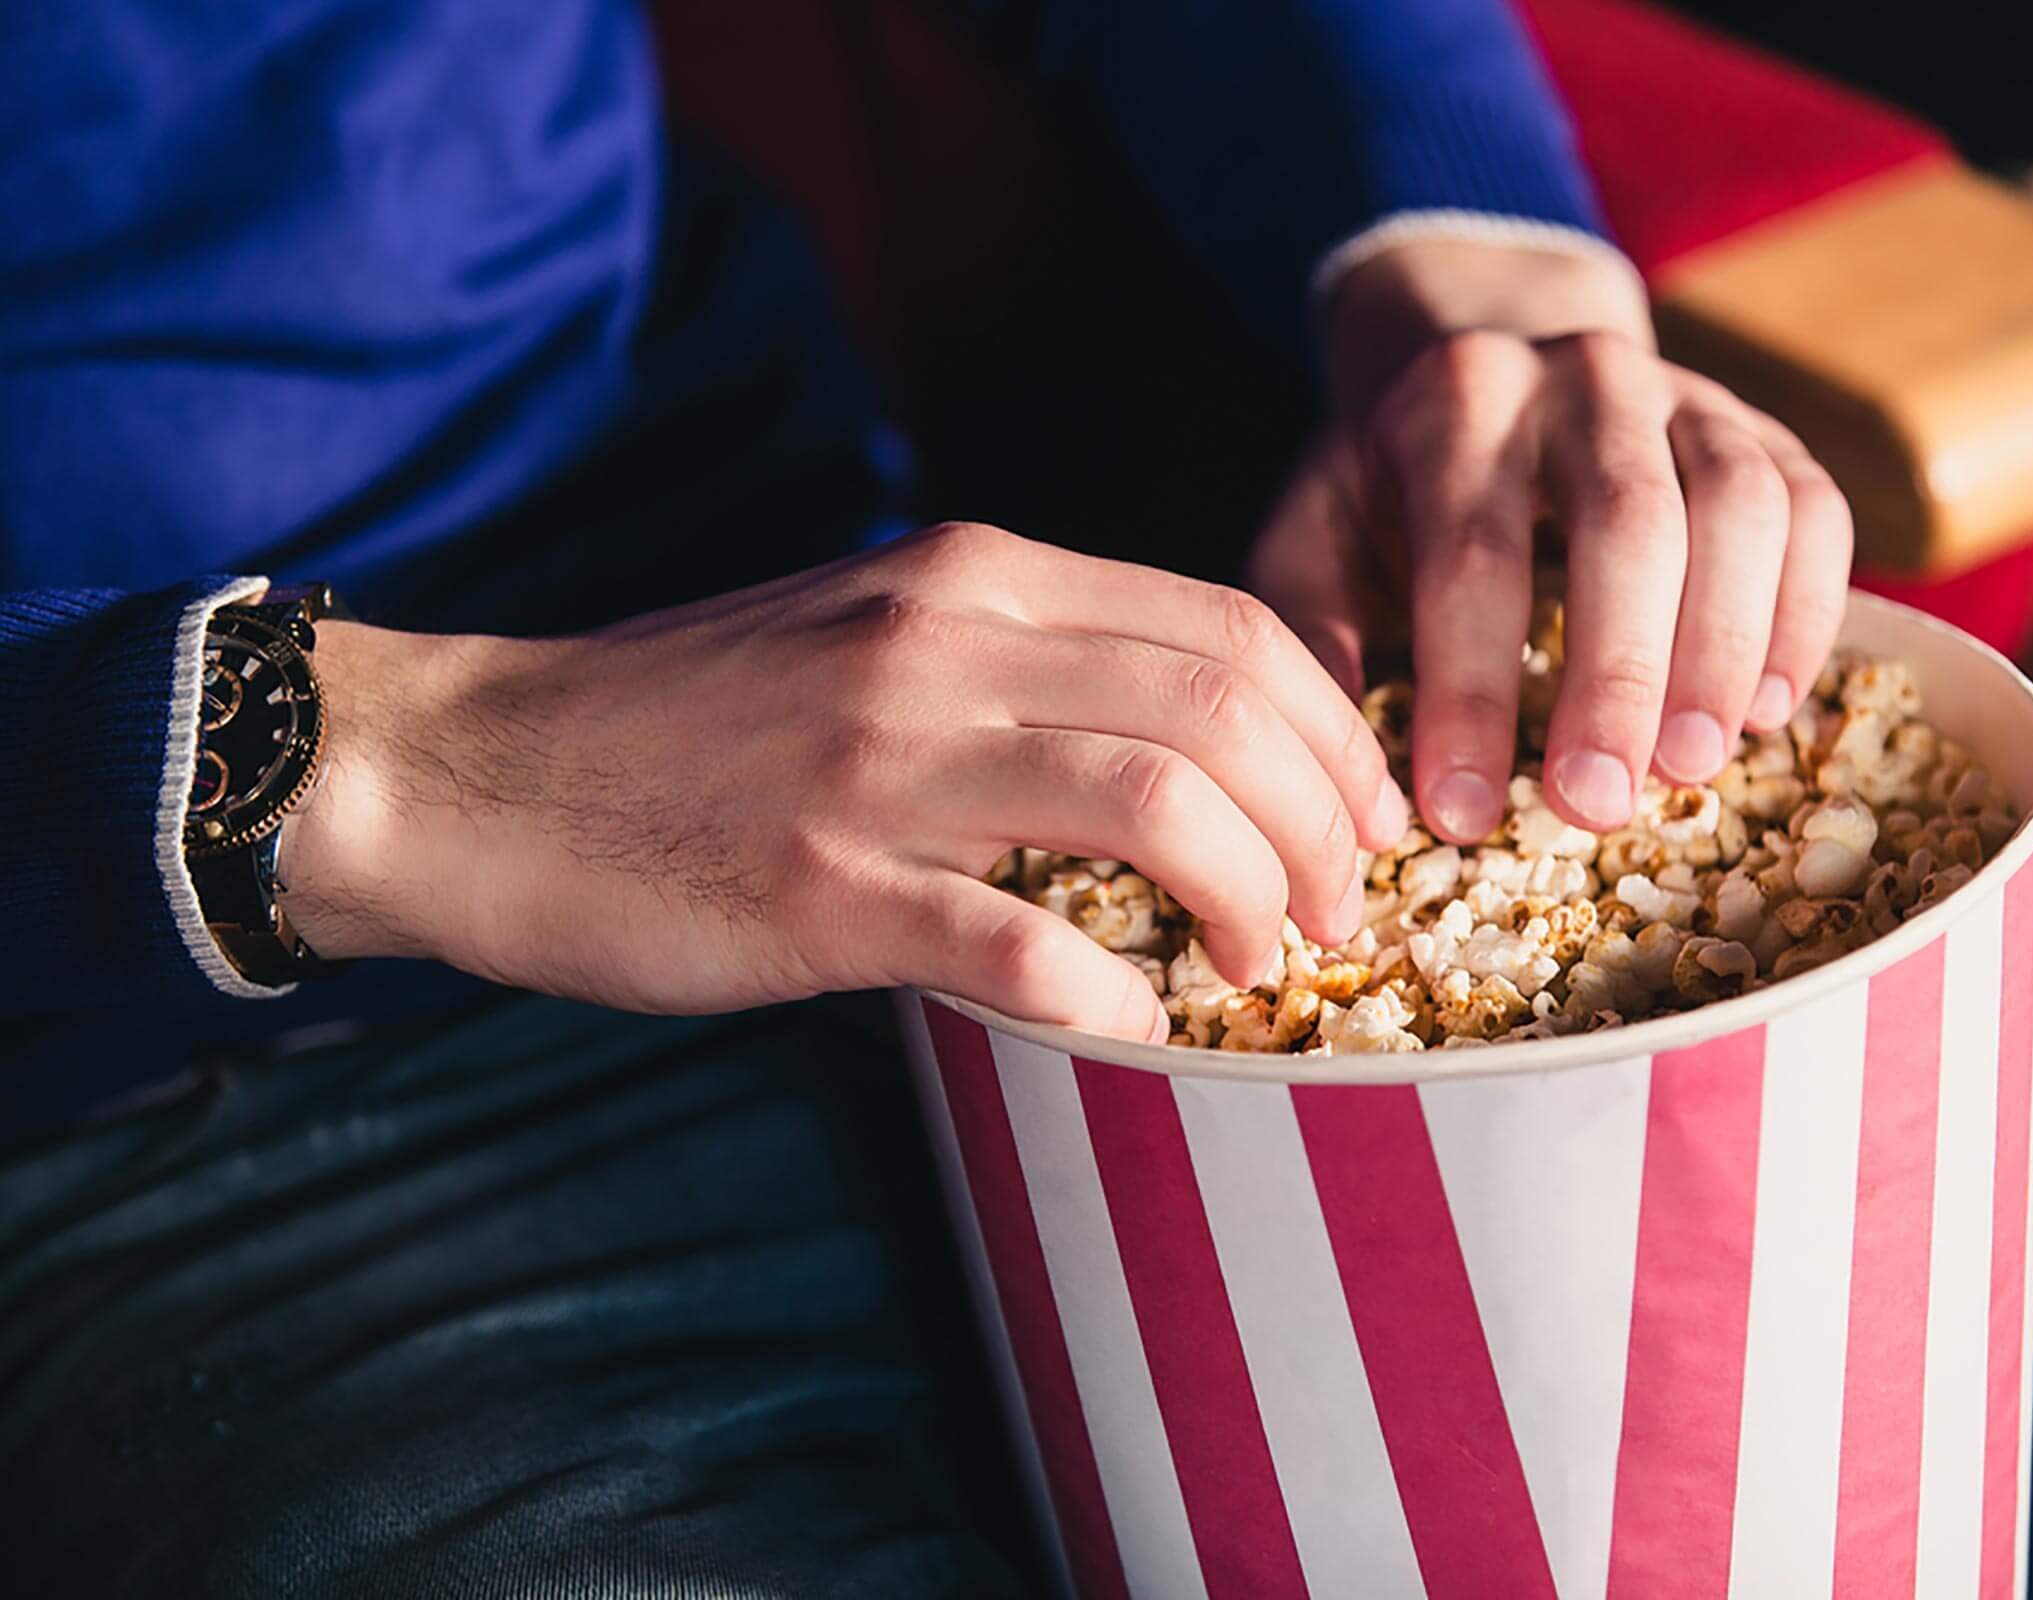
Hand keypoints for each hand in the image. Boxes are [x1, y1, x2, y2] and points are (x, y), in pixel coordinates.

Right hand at [276, 523, 1409, 1037]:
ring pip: (1152, 796)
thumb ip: (1019, 659)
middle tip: (1340, 911)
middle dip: (1324, 821)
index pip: (1227, 624)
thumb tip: (1184, 742)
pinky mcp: (817, 884)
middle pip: (1220, 706)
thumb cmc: (688, 722)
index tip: (1362, 818)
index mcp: (972, 578)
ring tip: (1264, 962)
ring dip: (1250, 893)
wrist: (477, 771)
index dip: (1332, 731)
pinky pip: (1012, 934)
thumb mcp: (869, 630)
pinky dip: (1104, 987)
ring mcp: (879, 761)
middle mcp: (942, 641)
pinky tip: (1134, 1024)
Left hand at [1249, 237, 1852, 842]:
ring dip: (1723, 648)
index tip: (1462, 815)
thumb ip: (1311, 640)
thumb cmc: (1393, 490)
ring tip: (1693, 769)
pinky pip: (1815, 511)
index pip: (1470, 555)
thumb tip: (1344, 781)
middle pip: (1625, 524)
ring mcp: (1690, 395)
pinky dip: (1804, 613)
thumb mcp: (1316, 541)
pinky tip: (1770, 711)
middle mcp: (1585, 376)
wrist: (1486, 361)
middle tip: (1598, 807)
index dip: (1471, 693)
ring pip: (1739, 507)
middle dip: (1616, 677)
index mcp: (1458, 400)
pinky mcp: (1767, 432)